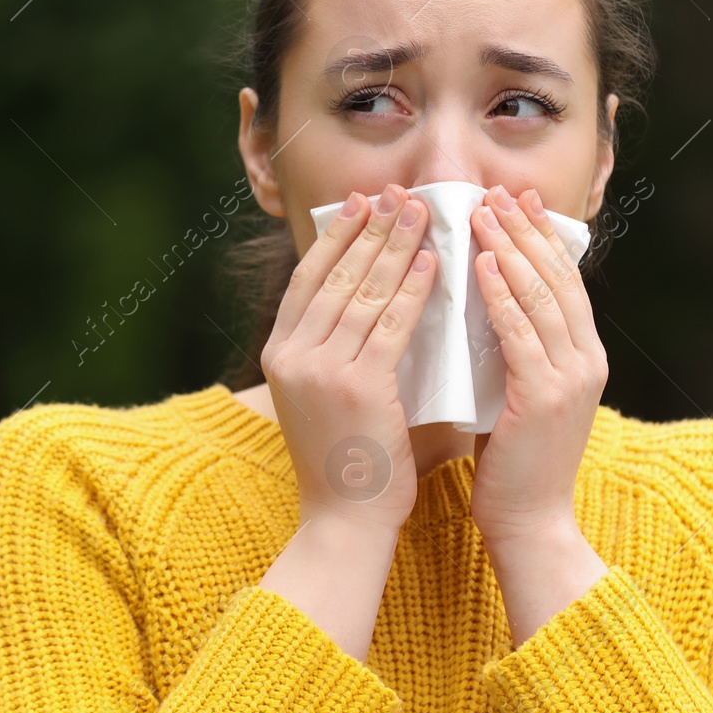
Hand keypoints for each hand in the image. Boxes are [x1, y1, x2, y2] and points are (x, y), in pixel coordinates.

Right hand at [261, 183, 436, 531]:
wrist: (344, 520)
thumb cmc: (348, 461)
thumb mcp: (328, 394)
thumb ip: (348, 347)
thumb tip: (385, 292)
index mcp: (280, 352)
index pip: (308, 278)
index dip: (336, 236)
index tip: (362, 203)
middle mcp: (292, 355)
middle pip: (336, 274)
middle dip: (370, 228)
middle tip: (398, 192)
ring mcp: (321, 370)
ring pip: (364, 292)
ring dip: (396, 246)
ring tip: (421, 213)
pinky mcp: (356, 387)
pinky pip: (391, 325)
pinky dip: (412, 290)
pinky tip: (432, 264)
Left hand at [467, 184, 608, 546]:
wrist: (530, 524)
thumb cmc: (512, 464)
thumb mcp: (519, 395)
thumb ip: (513, 353)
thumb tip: (480, 306)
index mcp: (583, 358)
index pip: (564, 282)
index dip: (541, 238)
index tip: (516, 201)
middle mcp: (587, 361)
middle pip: (557, 278)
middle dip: (526, 231)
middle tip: (497, 192)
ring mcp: (571, 378)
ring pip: (540, 297)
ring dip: (508, 250)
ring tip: (482, 214)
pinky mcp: (545, 398)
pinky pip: (520, 333)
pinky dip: (499, 295)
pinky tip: (478, 266)